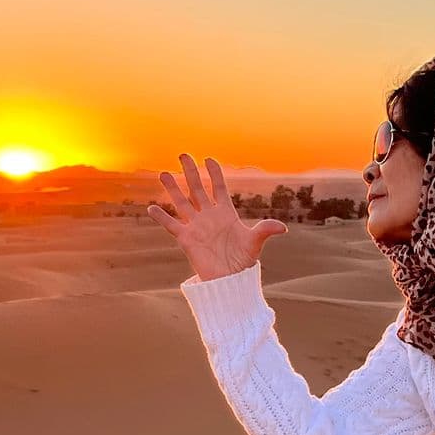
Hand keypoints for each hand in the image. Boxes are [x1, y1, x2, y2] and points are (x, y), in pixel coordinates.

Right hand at [144, 152, 287, 280]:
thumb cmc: (243, 261)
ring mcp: (196, 226)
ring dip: (172, 189)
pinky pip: (171, 225)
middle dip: (190, 172)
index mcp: (226, 213)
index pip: (219, 187)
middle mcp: (209, 216)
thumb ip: (265, 230)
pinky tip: (151, 207)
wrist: (230, 280)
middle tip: (183, 155)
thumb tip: (283, 228)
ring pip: (182, 203)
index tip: (208, 159)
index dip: (214, 173)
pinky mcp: (186, 240)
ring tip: (163, 174)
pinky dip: (161, 217)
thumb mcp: (255, 243)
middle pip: (197, 189)